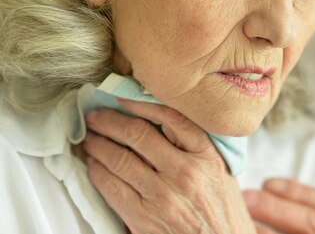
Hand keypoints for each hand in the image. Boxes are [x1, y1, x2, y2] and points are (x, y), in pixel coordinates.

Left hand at [82, 98, 254, 233]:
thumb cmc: (223, 210)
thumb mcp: (221, 170)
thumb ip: (197, 146)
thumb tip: (163, 121)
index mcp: (205, 155)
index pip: (171, 117)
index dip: (142, 103)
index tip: (125, 97)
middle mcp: (183, 172)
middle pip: (138, 135)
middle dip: (110, 121)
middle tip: (97, 114)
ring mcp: (162, 196)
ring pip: (120, 160)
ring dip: (98, 144)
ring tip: (90, 136)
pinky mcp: (143, 218)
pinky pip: (112, 188)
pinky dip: (97, 171)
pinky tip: (93, 163)